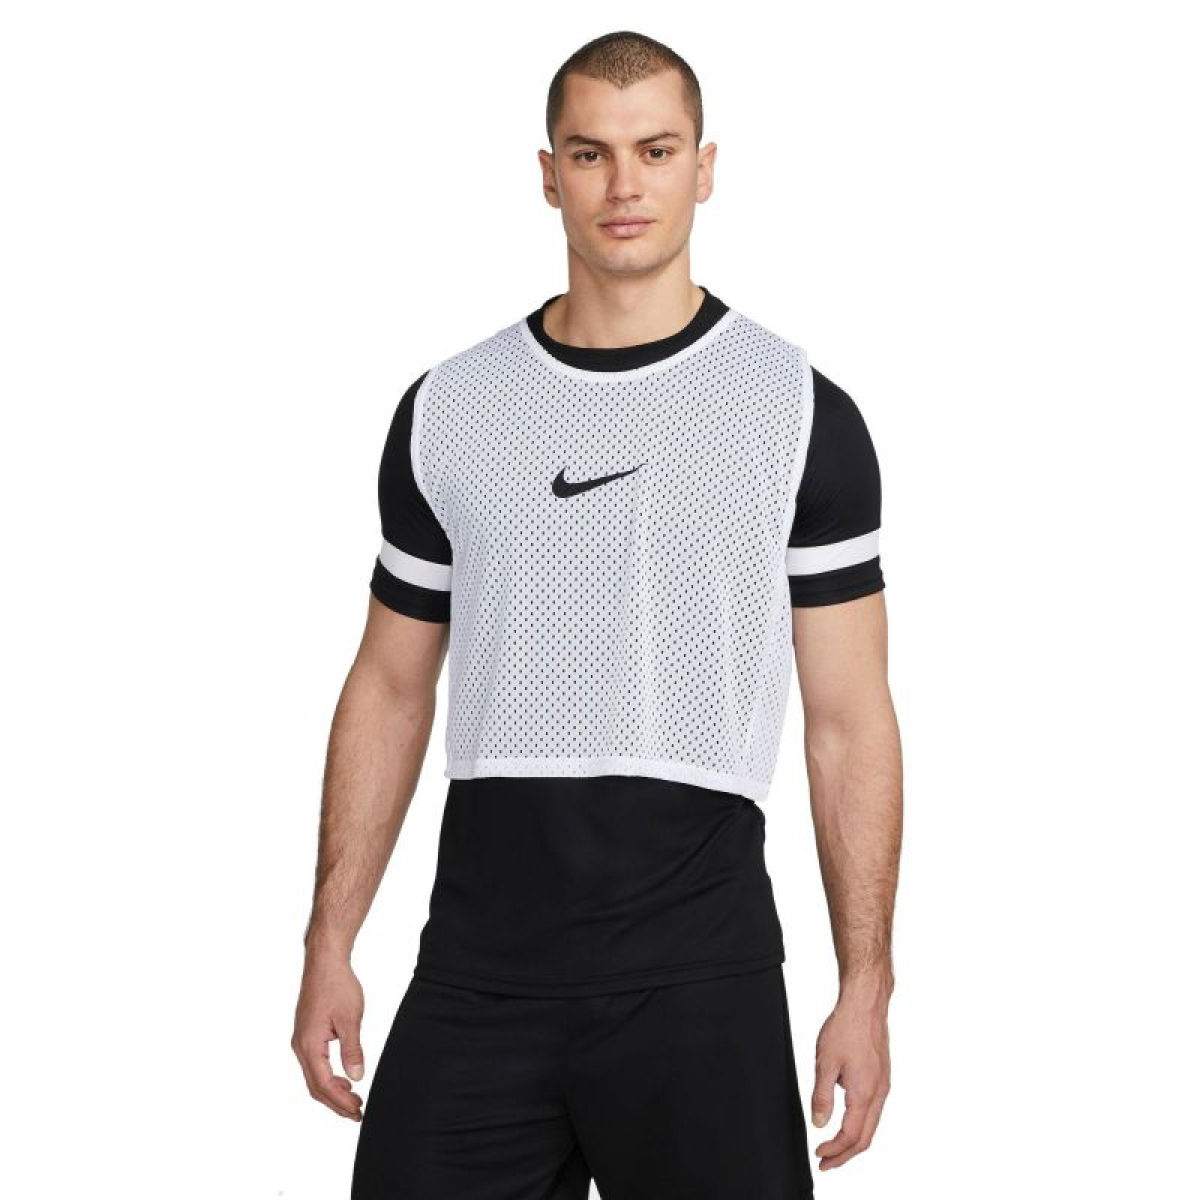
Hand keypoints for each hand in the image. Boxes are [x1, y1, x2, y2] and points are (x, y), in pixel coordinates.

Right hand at [291, 952, 365, 1120]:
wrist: (324, 962)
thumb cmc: (337, 985)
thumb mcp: (350, 1018)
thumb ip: (352, 1050)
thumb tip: (356, 1077)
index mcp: (309, 1045)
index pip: (324, 1084)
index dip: (341, 1102)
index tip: (358, 1111)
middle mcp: (300, 1046)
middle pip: (315, 1086)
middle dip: (336, 1103)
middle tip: (357, 1113)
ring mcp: (301, 1040)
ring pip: (314, 1077)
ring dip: (332, 1091)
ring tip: (353, 1099)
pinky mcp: (306, 1034)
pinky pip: (314, 1065)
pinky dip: (327, 1077)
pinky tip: (342, 1079)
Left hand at [810, 993, 890, 1170]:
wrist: (865, 1004)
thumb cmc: (846, 1027)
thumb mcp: (825, 1063)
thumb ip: (822, 1096)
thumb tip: (820, 1124)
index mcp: (864, 1093)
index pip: (851, 1136)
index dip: (834, 1150)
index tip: (819, 1154)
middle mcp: (879, 1093)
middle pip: (865, 1137)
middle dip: (845, 1155)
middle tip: (826, 1162)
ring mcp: (883, 1085)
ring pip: (872, 1125)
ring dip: (853, 1140)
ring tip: (834, 1147)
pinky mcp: (882, 1077)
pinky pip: (874, 1110)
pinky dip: (860, 1124)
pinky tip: (847, 1120)